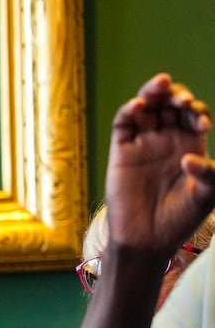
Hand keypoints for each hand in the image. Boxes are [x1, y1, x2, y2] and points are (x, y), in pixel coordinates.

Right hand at [106, 73, 214, 264]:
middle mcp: (167, 140)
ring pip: (147, 107)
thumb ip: (210, 175)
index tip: (201, 124)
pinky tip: (139, 106)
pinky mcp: (121, 151)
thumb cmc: (180, 220)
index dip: (197, 112)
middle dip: (177, 95)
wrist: (146, 241)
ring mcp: (143, 144)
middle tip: (181, 100)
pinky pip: (123, 123)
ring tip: (160, 85)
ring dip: (153, 92)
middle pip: (170, 104)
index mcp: (191, 145)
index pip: (193, 115)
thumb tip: (190, 157)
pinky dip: (129, 110)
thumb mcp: (207, 196)